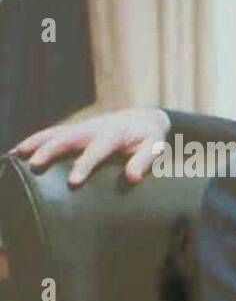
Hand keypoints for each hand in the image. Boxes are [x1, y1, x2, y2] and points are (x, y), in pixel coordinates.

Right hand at [9, 107, 170, 186]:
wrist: (145, 117)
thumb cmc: (150, 138)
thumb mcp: (155, 148)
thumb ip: (144, 161)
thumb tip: (132, 178)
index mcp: (114, 133)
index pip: (97, 150)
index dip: (84, 165)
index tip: (73, 182)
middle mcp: (94, 127)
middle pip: (68, 138)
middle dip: (50, 151)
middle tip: (34, 165)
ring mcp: (82, 126)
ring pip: (55, 133)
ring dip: (35, 143)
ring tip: (16, 155)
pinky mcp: (75, 129)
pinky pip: (52, 133)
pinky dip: (35, 140)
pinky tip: (19, 151)